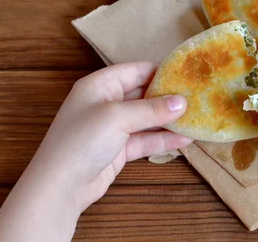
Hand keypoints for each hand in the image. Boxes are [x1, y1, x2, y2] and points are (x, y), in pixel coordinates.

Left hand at [0, 62, 192, 241]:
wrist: (60, 186)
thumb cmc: (82, 141)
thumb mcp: (118, 117)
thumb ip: (152, 109)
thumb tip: (183, 102)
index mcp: (101, 85)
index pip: (136, 70)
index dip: (162, 71)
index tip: (188, 75)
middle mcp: (107, 102)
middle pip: (144, 94)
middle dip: (169, 97)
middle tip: (198, 97)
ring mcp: (113, 127)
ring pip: (147, 119)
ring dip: (169, 120)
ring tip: (197, 118)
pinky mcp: (119, 148)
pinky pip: (146, 139)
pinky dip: (164, 139)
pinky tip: (185, 139)